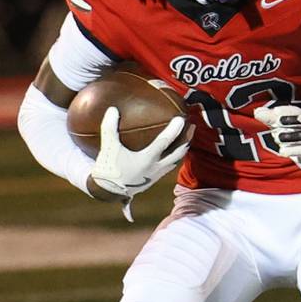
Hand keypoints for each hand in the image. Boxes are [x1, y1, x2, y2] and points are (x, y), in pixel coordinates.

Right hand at [89, 107, 189, 221]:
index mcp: (146, 159)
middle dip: (187, 139)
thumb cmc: (108, 169)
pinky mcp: (153, 179)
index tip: (182, 118)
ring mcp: (156, 175)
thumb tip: (113, 109)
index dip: (174, 130)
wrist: (108, 193)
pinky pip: (169, 166)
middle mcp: (155, 168)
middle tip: (192, 126)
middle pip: (177, 153)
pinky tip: (173, 152)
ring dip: (183, 149)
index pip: (165, 142)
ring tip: (187, 138)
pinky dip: (174, 157)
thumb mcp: (108, 147)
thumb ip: (109, 128)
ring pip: (175, 161)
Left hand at [254, 105, 300, 175]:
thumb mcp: (284, 128)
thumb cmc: (297, 138)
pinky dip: (293, 150)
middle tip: (277, 121)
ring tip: (277, 137)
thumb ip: (271, 119)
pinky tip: (282, 151)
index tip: (275, 111)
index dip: (287, 110)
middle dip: (291, 119)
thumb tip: (257, 111)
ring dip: (290, 136)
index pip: (298, 111)